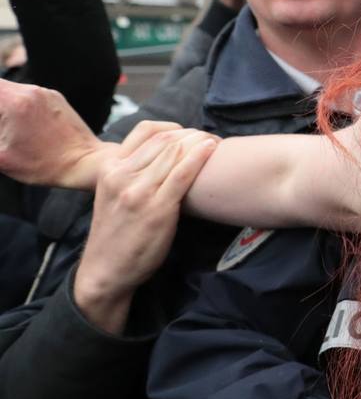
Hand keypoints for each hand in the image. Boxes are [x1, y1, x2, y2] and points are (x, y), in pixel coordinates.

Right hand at [0, 80, 111, 188]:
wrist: (87, 163)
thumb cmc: (46, 165)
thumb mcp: (1, 157)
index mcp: (15, 102)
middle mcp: (31, 91)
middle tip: (1, 129)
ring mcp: (46, 93)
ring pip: (10, 89)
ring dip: (2, 103)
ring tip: (7, 128)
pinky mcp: (56, 98)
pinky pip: (27, 94)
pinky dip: (15, 104)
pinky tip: (18, 124)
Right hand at [73, 127, 218, 332]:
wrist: (105, 270)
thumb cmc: (116, 233)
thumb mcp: (112, 194)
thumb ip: (132, 173)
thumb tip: (166, 156)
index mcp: (109, 169)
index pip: (145, 131)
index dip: (173, 128)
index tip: (190, 134)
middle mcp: (121, 175)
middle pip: (164, 140)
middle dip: (192, 134)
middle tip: (211, 138)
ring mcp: (138, 191)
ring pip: (175, 152)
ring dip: (200, 143)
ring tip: (217, 143)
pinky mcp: (157, 208)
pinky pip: (183, 174)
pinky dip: (200, 157)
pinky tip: (212, 151)